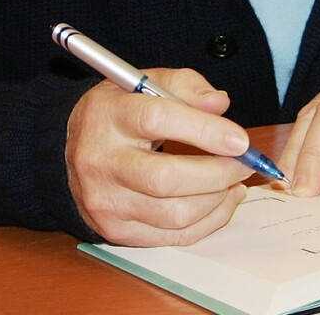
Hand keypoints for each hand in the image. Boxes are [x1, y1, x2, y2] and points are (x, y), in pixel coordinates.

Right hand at [65, 66, 253, 245]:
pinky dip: (208, 221)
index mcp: (108, 115)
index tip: (239, 139)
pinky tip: (220, 200)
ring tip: (233, 180)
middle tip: (244, 163)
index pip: (157, 120)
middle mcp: (101, 161)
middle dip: (217, 173)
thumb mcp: (145, 82)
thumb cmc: (118, 113)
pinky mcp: (116, 230)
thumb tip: (218, 104)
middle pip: (165, 178)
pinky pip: (173, 236)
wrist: (74, 150)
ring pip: (174, 214)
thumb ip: (185, 85)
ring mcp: (106, 201)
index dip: (204, 131)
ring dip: (217, 199)